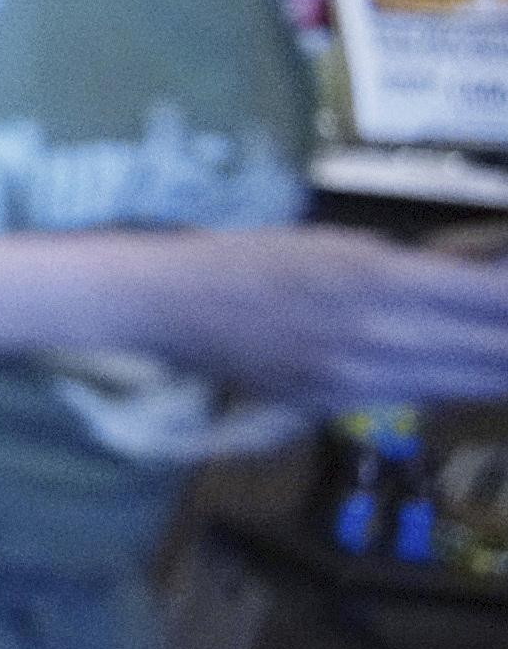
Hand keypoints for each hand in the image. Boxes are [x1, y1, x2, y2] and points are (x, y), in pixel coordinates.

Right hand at [139, 225, 507, 410]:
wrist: (173, 305)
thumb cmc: (254, 257)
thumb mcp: (345, 242)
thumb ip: (420, 261)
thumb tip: (489, 266)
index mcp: (382, 279)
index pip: (495, 298)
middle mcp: (380, 337)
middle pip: (497, 351)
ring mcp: (361, 380)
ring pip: (473, 385)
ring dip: (500, 366)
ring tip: (501, 348)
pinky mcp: (341, 406)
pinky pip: (424, 399)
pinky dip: (458, 384)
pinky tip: (473, 371)